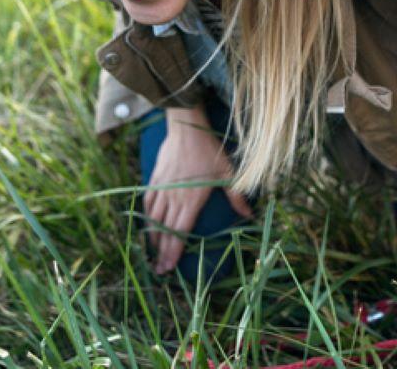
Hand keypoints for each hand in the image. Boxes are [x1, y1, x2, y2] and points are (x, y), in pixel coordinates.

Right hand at [143, 107, 252, 274]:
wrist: (185, 127)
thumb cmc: (209, 150)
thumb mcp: (227, 172)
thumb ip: (237, 196)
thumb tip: (250, 215)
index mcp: (191, 200)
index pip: (179, 232)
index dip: (173, 252)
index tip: (168, 267)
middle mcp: (173, 197)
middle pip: (164, 230)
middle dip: (160, 252)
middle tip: (158, 270)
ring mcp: (161, 188)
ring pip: (153, 218)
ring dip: (152, 237)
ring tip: (152, 253)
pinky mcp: (154, 179)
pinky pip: (148, 202)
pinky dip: (146, 216)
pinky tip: (147, 224)